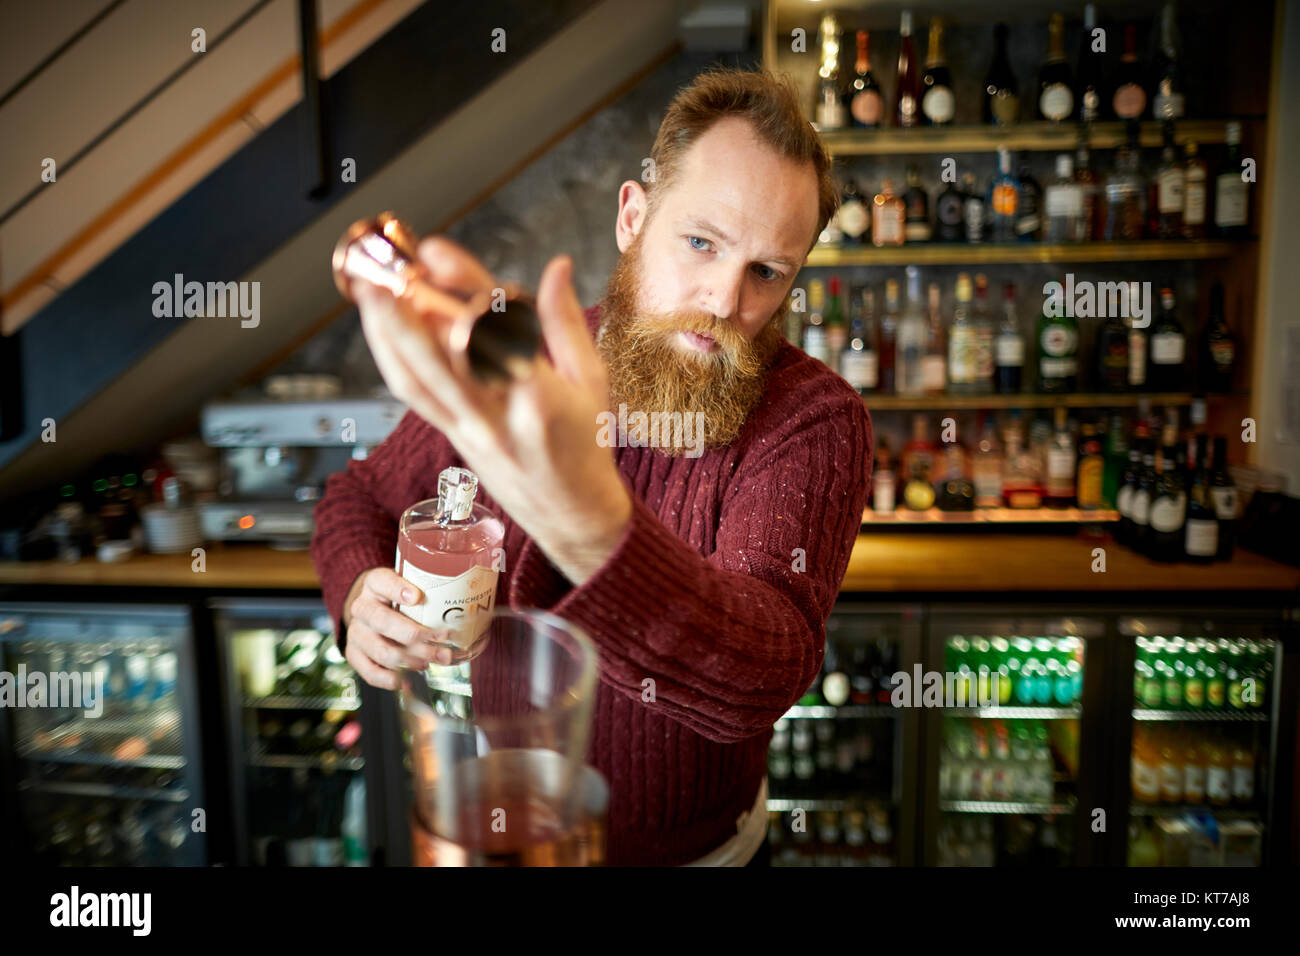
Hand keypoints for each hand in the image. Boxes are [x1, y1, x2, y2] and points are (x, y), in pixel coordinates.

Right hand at [342, 567, 458, 689]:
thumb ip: (428, 588)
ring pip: (382, 650)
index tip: (418, 597)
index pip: (382, 582)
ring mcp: (356, 633)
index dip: (398, 590)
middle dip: (416, 635)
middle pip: (384, 622)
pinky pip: (370, 672)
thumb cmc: (397, 597)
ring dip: (411, 660)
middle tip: (442, 641)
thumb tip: (470, 603)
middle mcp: (361, 608)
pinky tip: (409, 680)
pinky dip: (391, 680)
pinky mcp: (354, 654)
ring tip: (433, 660)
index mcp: (374, 584)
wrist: (370, 608)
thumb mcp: (408, 583)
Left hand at [354, 237, 631, 585]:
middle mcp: (497, 415)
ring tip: (370, 288)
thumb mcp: (590, 380)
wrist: (573, 515)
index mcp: (539, 395)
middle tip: (387, 268)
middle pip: (439, 356)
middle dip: (405, 308)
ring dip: (386, 331)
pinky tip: (381, 327)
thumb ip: (565, 321)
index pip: (494, 328)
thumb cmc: (587, 447)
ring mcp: (469, 430)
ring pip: (415, 377)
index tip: (436, 251)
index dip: (461, 286)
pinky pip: (413, 395)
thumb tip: (558, 266)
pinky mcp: (452, 438)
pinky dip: (392, 357)